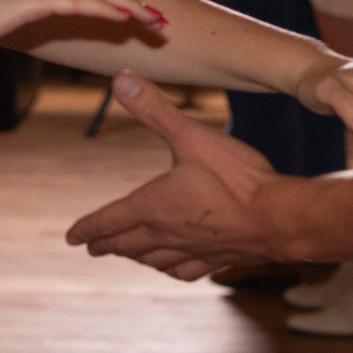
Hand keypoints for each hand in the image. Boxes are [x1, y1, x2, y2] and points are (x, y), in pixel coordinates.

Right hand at [0, 0, 167, 58]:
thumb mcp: (14, 17)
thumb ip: (37, 14)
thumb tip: (56, 25)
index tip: (146, 13)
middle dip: (136, 0)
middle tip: (162, 19)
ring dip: (130, 5)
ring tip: (155, 21)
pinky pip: (78, 3)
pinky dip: (105, 9)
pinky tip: (127, 19)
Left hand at [66, 75, 285, 279]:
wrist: (280, 218)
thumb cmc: (237, 178)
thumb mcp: (192, 135)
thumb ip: (155, 110)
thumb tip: (119, 81)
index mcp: (153, 206)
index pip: (109, 220)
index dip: (88, 227)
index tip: (72, 237)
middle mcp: (167, 234)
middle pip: (127, 244)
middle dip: (106, 244)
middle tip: (91, 248)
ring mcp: (192, 250)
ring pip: (153, 259)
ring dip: (135, 256)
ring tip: (129, 254)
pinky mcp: (218, 260)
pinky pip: (184, 271)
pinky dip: (170, 269)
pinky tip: (172, 267)